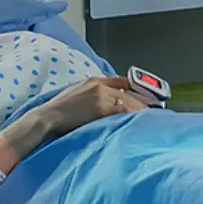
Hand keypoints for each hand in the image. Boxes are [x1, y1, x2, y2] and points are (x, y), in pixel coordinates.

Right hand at [36, 77, 151, 137]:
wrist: (46, 119)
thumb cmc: (57, 114)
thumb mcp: (76, 99)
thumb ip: (93, 99)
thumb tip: (110, 109)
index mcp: (93, 81)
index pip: (121, 81)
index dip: (136, 89)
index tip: (147, 98)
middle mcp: (99, 84)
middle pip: (129, 91)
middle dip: (143, 101)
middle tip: (156, 111)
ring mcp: (100, 94)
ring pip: (129, 101)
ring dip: (141, 111)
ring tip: (152, 120)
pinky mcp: (101, 106)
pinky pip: (124, 110)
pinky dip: (134, 116)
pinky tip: (141, 123)